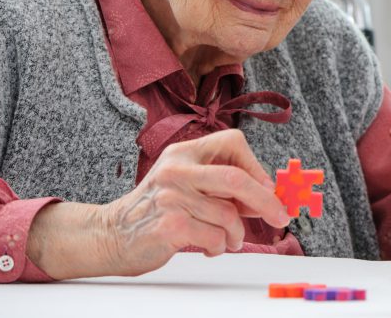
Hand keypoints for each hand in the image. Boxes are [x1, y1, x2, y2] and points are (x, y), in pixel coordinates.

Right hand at [29, 129, 290, 278]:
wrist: (109, 236)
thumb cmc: (156, 211)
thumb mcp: (185, 184)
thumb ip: (221, 185)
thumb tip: (270, 195)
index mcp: (184, 153)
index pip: (233, 142)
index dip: (256, 166)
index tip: (268, 188)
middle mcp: (177, 169)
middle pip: (236, 179)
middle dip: (266, 200)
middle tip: (281, 216)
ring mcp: (171, 197)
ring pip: (228, 215)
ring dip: (236, 235)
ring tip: (227, 240)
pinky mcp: (169, 225)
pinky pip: (214, 237)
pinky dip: (219, 246)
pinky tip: (208, 248)